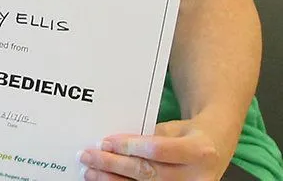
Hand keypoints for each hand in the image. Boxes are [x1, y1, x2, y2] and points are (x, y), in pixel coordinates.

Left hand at [79, 120, 223, 179]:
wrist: (215, 149)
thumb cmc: (189, 135)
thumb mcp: (173, 129)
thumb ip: (147, 137)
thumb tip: (110, 144)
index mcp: (198, 151)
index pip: (156, 150)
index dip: (128, 146)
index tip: (104, 142)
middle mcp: (196, 176)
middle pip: (146, 172)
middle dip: (113, 164)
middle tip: (88, 156)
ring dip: (112, 179)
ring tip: (91, 171)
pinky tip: (106, 180)